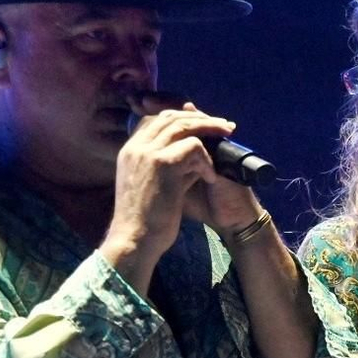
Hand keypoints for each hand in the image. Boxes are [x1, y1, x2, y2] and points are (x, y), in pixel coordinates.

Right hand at [105, 97, 236, 269]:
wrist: (135, 241)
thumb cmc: (146, 221)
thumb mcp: (157, 186)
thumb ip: (172, 167)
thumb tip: (198, 154)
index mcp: (130, 151)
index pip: (156, 119)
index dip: (182, 118)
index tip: (204, 124)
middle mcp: (136, 147)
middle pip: (171, 117)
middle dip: (201, 118)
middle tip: (225, 126)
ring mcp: (147, 153)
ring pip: (183, 126)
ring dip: (210, 130)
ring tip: (228, 139)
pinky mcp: (163, 163)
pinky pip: (193, 147)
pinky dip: (207, 159)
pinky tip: (210, 176)